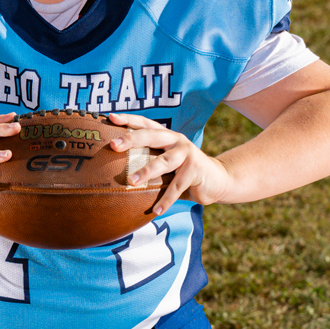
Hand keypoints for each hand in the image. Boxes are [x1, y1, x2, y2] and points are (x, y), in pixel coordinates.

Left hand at [107, 114, 230, 214]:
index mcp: (166, 135)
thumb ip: (149, 162)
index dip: (129, 119)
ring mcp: (187, 154)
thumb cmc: (183, 172)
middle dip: (131, 139)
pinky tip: (156, 210)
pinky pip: (177, 187)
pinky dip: (166, 200)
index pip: (145, 124)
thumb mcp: (166, 163)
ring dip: (146, 171)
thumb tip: (115, 173)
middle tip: (113, 145)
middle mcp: (176, 140)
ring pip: (163, 161)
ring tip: (131, 181)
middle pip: (151, 136)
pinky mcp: (195, 170)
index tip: (111, 118)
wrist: (218, 179)